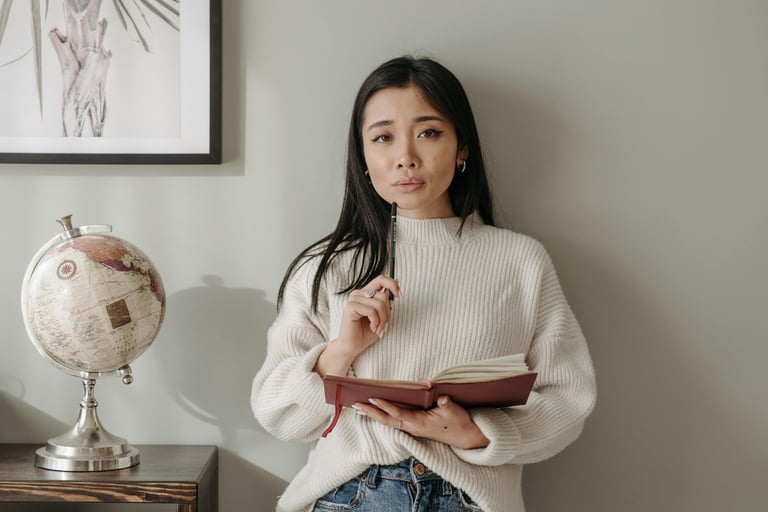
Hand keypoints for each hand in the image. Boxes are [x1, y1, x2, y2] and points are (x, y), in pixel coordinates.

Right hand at [314, 275, 399, 376]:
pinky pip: (372, 311)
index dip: (392, 284)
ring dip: (382, 320)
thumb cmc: (365, 332)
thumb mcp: (381, 316)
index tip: (399, 296)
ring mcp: (354, 299)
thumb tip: (396, 287)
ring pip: (379, 304)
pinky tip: (372, 328)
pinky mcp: (351, 307)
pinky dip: (376, 322)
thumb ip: (386, 303)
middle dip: (387, 313)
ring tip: (377, 329)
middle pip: (383, 296)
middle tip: (383, 325)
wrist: (352, 346)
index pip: (381, 279)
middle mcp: (359, 293)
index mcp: (366, 293)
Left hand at [352, 396, 489, 449]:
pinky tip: (374, 411)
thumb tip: (434, 389)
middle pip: (388, 420)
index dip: (386, 406)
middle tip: (355, 405)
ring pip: (389, 421)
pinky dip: (383, 415)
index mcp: (420, 423)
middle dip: (371, 413)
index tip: (373, 399)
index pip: (399, 414)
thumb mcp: (454, 409)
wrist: (466, 437)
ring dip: (373, 415)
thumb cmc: (459, 422)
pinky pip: (394, 421)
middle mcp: (413, 427)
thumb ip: (444, 401)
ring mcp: (413, 428)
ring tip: (359, 408)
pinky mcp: (414, 427)